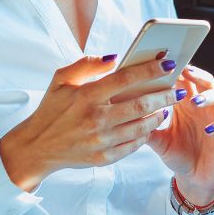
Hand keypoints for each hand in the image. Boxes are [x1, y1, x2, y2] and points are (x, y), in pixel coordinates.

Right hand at [0, 54, 184, 191]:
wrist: (37, 147)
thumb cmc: (51, 110)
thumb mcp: (61, 80)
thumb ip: (86, 65)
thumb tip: (113, 57)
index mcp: (86, 96)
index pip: (125, 78)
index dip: (150, 69)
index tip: (168, 63)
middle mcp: (95, 118)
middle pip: (141, 104)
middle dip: (165, 95)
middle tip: (177, 90)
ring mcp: (101, 140)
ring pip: (142, 126)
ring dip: (159, 115)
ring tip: (167, 107)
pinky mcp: (104, 157)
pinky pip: (134, 144)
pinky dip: (146, 134)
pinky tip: (150, 125)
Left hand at [146, 65, 213, 206]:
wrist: (193, 179)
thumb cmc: (179, 155)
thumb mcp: (159, 141)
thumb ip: (147, 127)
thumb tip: (129, 115)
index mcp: (187, 104)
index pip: (185, 80)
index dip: (178, 71)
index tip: (166, 64)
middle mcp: (205, 108)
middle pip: (206, 81)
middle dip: (196, 74)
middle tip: (185, 71)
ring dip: (209, 96)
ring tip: (195, 101)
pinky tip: (209, 129)